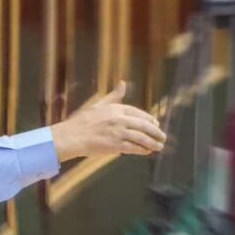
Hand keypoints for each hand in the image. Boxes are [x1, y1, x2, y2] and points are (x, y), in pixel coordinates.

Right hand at [50, 81, 165, 161]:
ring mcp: (118, 133)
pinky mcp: (116, 145)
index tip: (155, 124)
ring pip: (141, 138)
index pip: (138, 113)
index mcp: (116, 109)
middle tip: (162, 137)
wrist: (72, 136)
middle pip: (144, 126)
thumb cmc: (82, 121)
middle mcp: (119, 119)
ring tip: (159, 147)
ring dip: (152, 143)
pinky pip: (134, 148)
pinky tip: (147, 152)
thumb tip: (123, 82)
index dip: (149, 119)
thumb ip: (113, 96)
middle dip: (156, 132)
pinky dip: (142, 150)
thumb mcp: (99, 104)